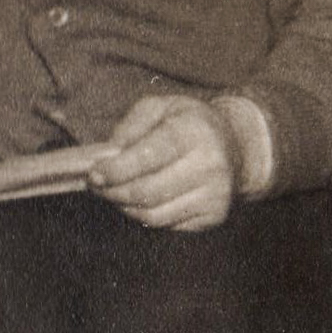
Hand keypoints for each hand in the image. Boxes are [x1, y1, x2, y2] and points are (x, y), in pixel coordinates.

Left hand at [88, 95, 241, 231]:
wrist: (236, 147)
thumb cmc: (189, 124)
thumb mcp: (162, 108)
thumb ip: (131, 126)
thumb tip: (107, 156)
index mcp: (195, 131)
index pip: (149, 156)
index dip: (117, 169)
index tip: (94, 174)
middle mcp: (210, 165)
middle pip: (147, 191)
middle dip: (113, 191)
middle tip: (95, 185)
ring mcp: (215, 195)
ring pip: (153, 214)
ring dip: (124, 206)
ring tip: (113, 192)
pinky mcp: (213, 216)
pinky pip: (166, 225)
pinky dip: (144, 215)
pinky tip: (138, 200)